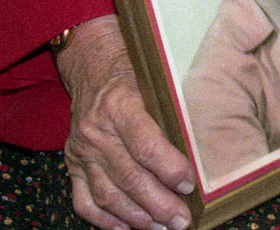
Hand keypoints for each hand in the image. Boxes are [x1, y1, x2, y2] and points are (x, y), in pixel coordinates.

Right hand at [55, 14, 196, 229]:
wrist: (93, 66)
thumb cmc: (134, 71)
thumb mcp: (156, 80)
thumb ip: (174, 109)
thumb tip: (207, 144)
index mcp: (121, 105)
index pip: (146, 145)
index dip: (169, 169)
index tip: (190, 184)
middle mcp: (97, 132)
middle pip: (129, 177)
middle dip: (158, 204)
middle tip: (181, 220)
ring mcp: (82, 151)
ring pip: (108, 194)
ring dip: (137, 217)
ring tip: (161, 228)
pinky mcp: (72, 165)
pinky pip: (84, 201)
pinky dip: (105, 220)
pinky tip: (127, 228)